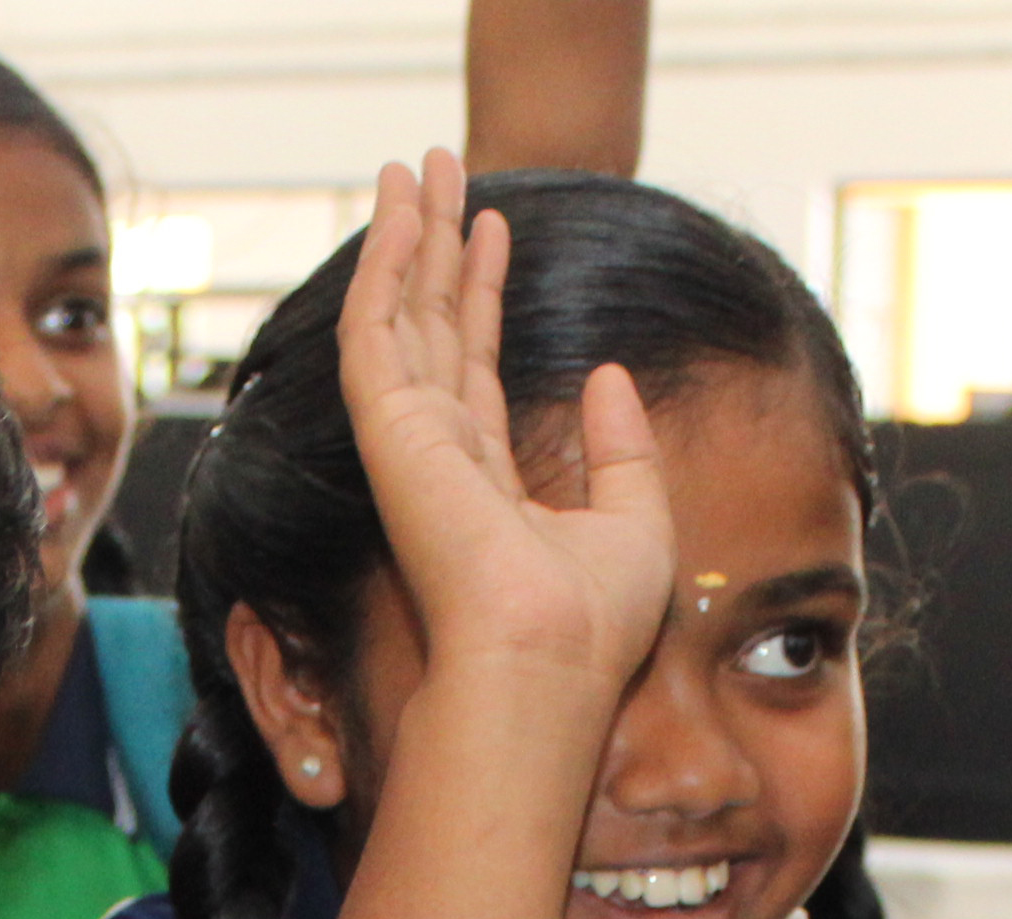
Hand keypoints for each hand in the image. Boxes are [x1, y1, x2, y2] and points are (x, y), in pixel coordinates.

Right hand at [341, 147, 671, 701]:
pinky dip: (382, 267)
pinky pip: (374, 331)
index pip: (474, 370)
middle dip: (433, 248)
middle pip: (431, 332)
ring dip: (404, 238)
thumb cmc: (591, 625)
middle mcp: (439, 460)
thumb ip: (623, 450)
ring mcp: (409, 446)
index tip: (492, 230)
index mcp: (486, 485)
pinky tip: (399, 212)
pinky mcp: (389, 434)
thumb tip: (610, 374)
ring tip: (414, 166)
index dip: (481, 295)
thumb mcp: (637, 524)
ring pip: (399, 319)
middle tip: (438, 172)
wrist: (547, 659)